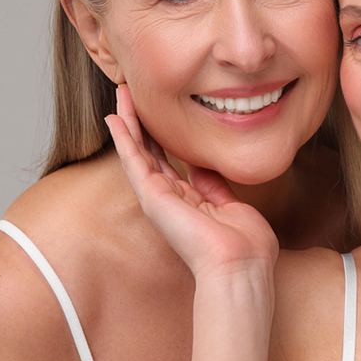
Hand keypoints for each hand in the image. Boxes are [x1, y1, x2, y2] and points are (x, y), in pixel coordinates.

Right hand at [106, 85, 278, 281]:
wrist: (240, 266)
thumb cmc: (245, 247)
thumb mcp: (231, 208)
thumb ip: (214, 187)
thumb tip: (202, 168)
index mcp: (189, 202)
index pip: (170, 163)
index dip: (161, 138)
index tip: (157, 115)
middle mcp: (170, 200)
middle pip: (149, 153)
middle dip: (141, 123)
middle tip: (131, 95)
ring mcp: (158, 199)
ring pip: (137, 152)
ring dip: (128, 121)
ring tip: (120, 94)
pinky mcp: (152, 197)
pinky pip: (134, 161)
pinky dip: (124, 137)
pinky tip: (115, 117)